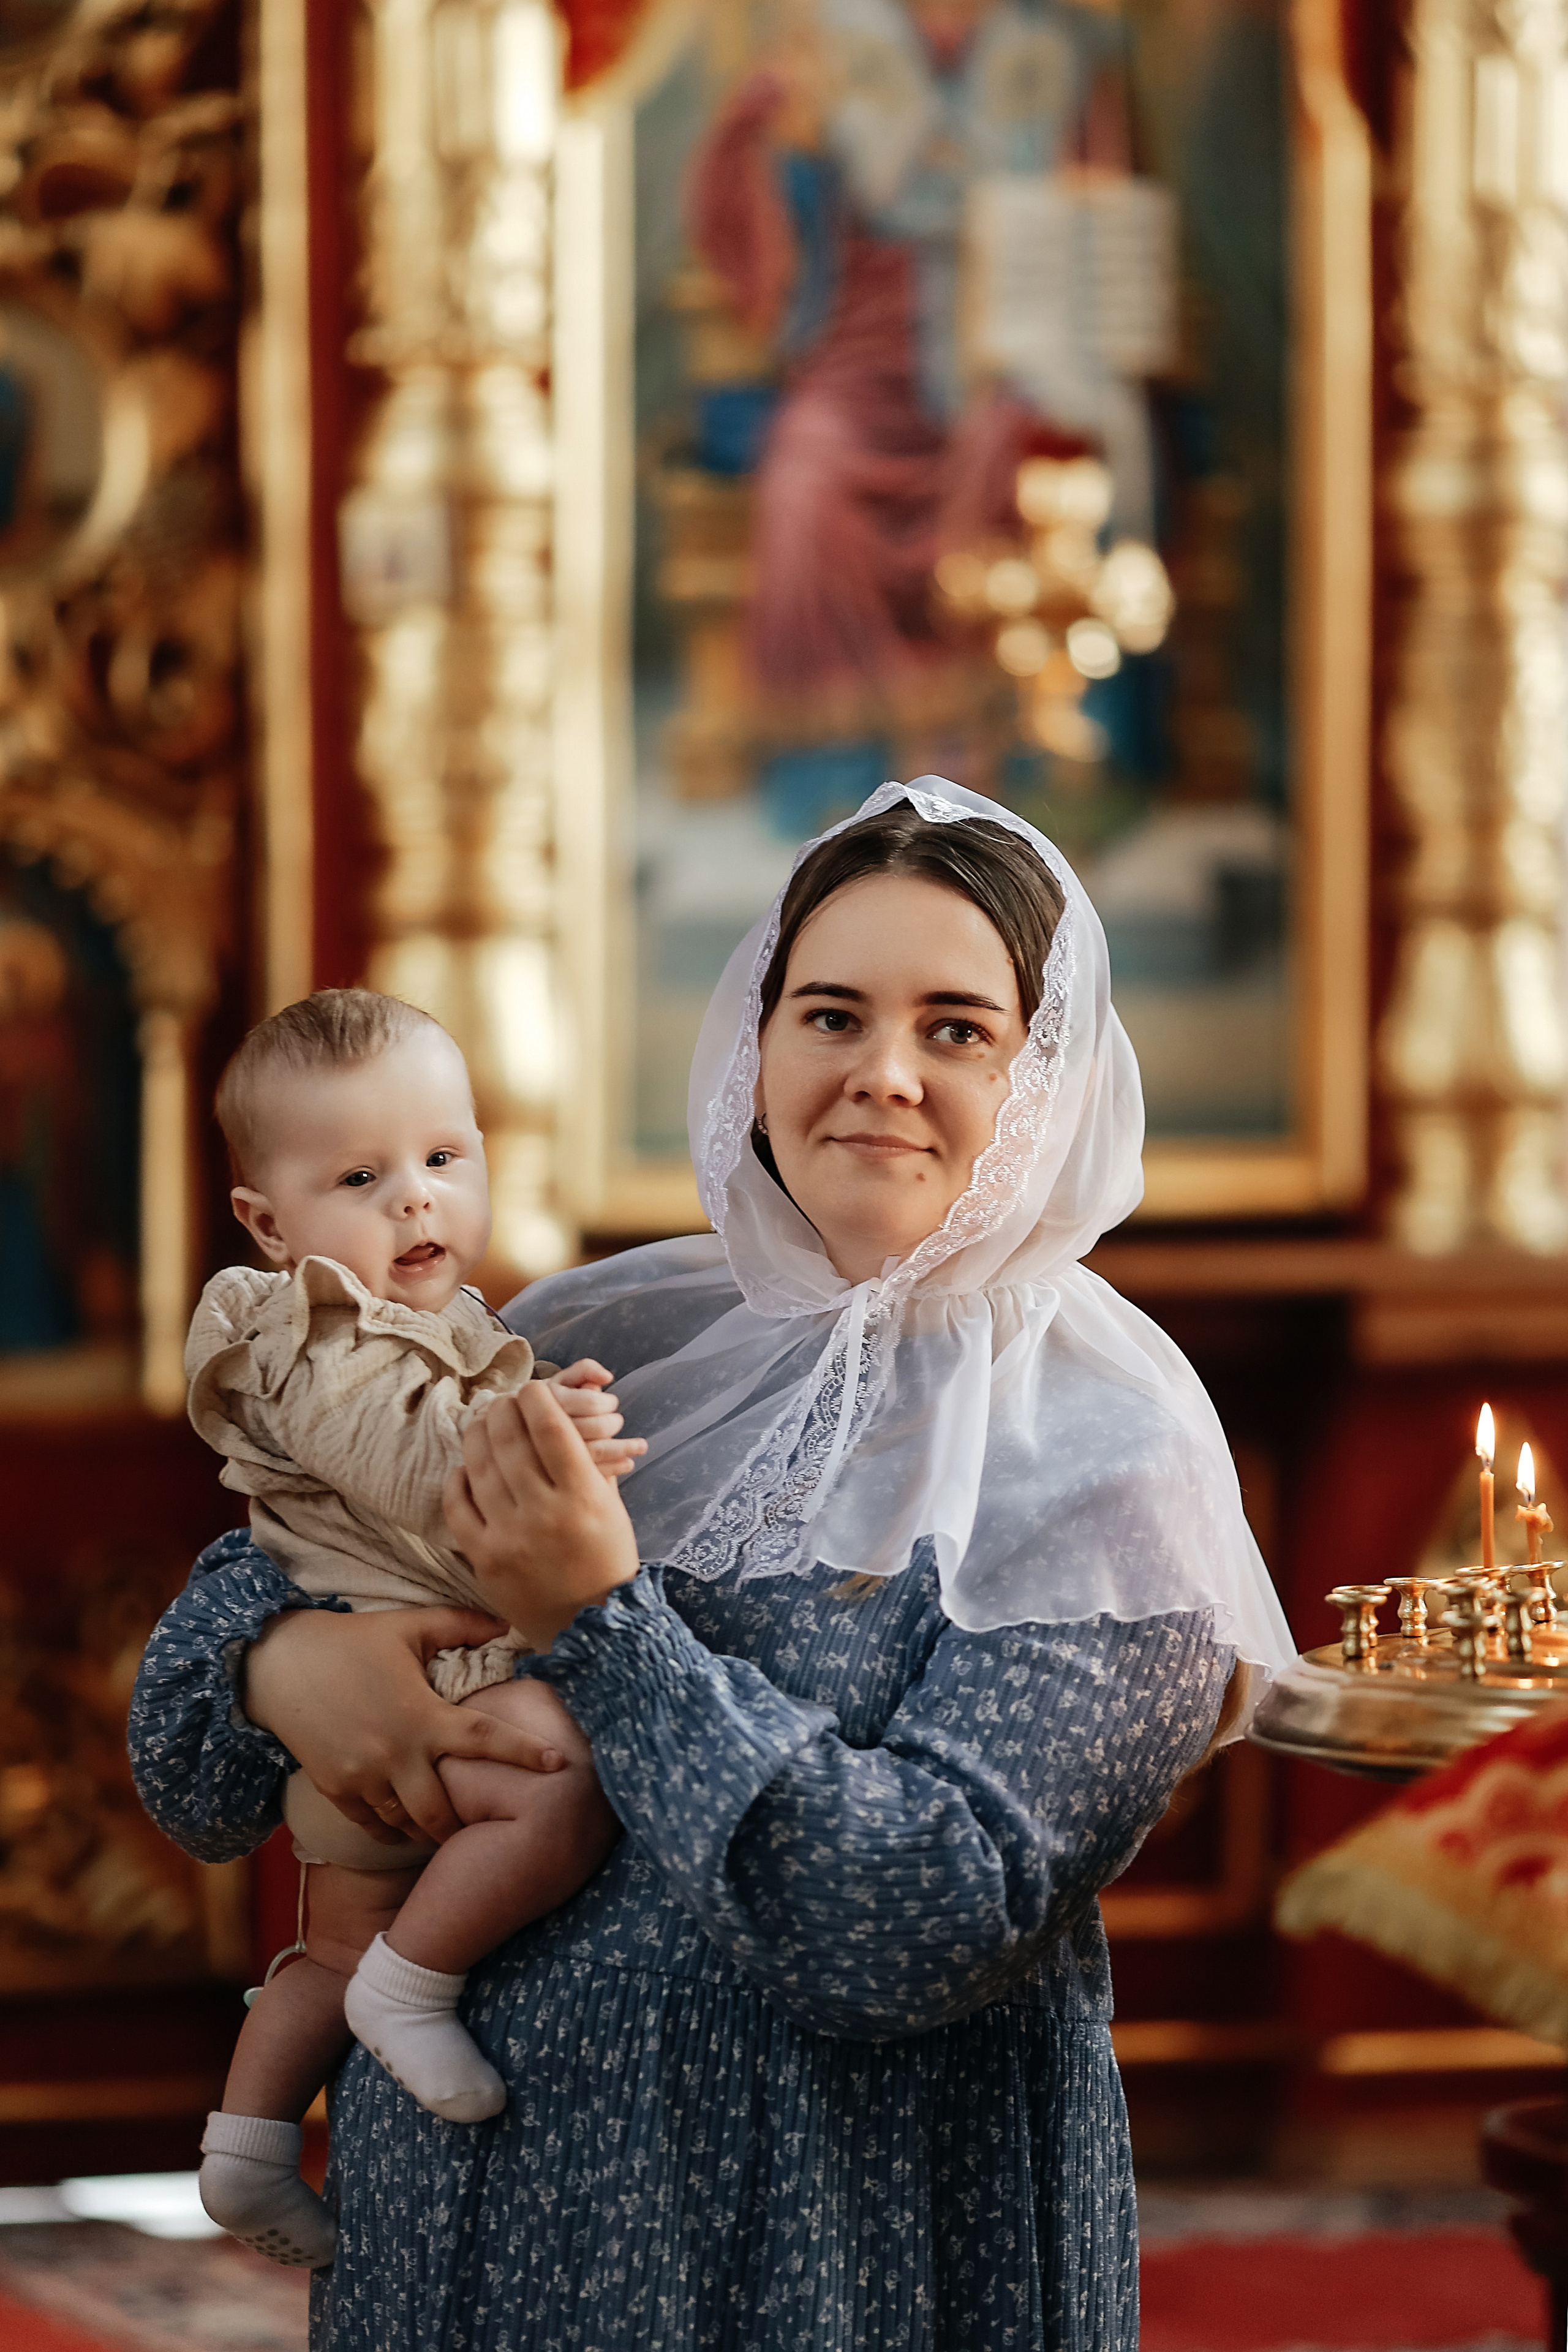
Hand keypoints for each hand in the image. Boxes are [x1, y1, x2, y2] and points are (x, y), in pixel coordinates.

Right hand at [242, 1604, 567, 1844]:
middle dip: (465, 1824)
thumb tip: (507, 1623)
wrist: (277, 1666)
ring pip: (406, 1825)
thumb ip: (460, 1626)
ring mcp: (363, 1779)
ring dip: (429, 1831)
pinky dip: (392, 1830)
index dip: (524, 1753)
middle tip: (487, 1823)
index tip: (559, 1763)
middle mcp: (395, 1756)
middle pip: (442, 1812)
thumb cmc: (349, 1642)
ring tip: (448, 1830)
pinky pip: (372, 1826)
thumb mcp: (407, 1626)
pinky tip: (405, 1826)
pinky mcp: (336, 1790)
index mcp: (421, 1716)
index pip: (484, 1740)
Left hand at [444, 1386, 641, 1649]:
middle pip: (509, 1438)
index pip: (550, 1426)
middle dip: (504, 1409)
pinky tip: (466, 1466)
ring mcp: (508, 1536)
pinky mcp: (483, 1558)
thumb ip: (590, 1461)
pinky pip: (458, 1506)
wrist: (589, 1628)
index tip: (532, 1389)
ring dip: (477, 1434)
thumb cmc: (607, 1561)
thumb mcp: (611, 1507)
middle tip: (504, 1402)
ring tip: (481, 1422)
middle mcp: (543, 1512)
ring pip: (480, 1466)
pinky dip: (458, 1478)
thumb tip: (568, 1414)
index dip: (536, 1397)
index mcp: (583, 1496)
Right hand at [545, 1359, 647, 1483]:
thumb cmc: (542, 1403)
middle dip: (611, 1423)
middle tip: (616, 1422)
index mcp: (547, 1400)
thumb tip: (606, 1377)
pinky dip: (614, 1467)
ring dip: (622, 1449)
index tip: (610, 1404)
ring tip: (639, 1447)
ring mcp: (549, 1454)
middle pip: (593, 1428)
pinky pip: (589, 1472)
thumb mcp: (559, 1381)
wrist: (508, 1433)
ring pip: (592, 1453)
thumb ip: (583, 1371)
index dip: (605, 1403)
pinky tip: (628, 1463)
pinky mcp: (556, 1473)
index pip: (589, 1403)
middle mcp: (545, 1426)